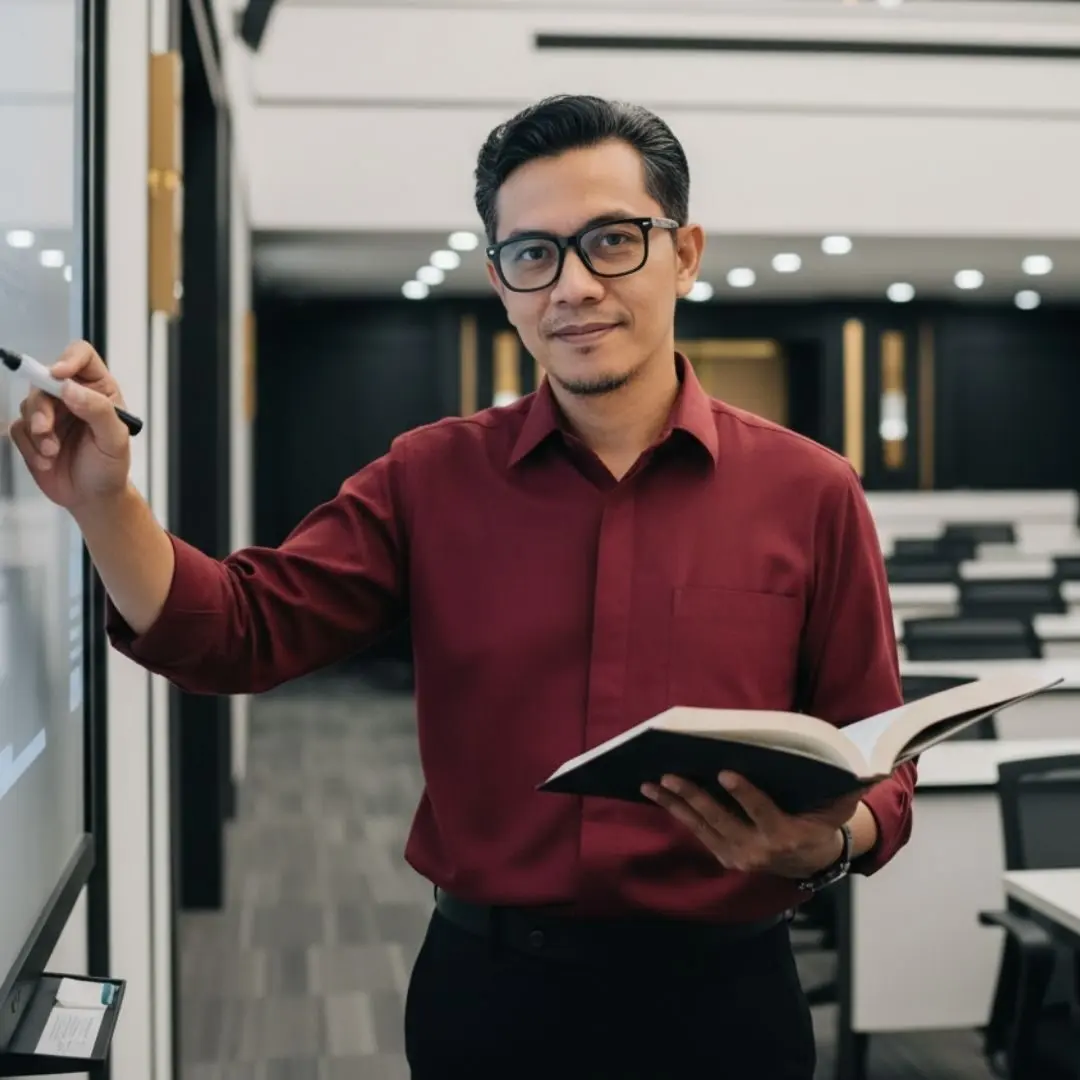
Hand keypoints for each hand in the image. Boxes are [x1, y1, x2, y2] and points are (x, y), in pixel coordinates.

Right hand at [7, 341, 130, 509]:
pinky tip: (46, 461)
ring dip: (37, 431)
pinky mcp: (32, 433)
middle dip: (42, 407)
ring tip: (53, 452)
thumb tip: (69, 388)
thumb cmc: (111, 467)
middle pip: (44, 380)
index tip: (58, 375)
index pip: (81, 356)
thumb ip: (98, 410)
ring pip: (29, 405)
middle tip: (45, 429)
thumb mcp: (114, 440)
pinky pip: (18, 429)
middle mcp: (73, 396)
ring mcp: (51, 413)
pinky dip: (29, 446)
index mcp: (99, 390)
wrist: (94, 498)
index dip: (68, 359)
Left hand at [642, 771, 862, 879]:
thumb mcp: (838, 808)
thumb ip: (847, 789)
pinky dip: (677, 812)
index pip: (761, 812)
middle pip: (720, 819)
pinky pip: (697, 831)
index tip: (724, 773)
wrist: (812, 862)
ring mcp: (738, 855)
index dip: (743, 793)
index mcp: (785, 835)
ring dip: (674, 803)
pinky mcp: (724, 855)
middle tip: (670, 773)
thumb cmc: (823, 822)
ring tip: (650, 782)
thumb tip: (867, 765)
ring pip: (701, 826)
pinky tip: (657, 794)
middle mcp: (758, 850)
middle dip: (693, 795)